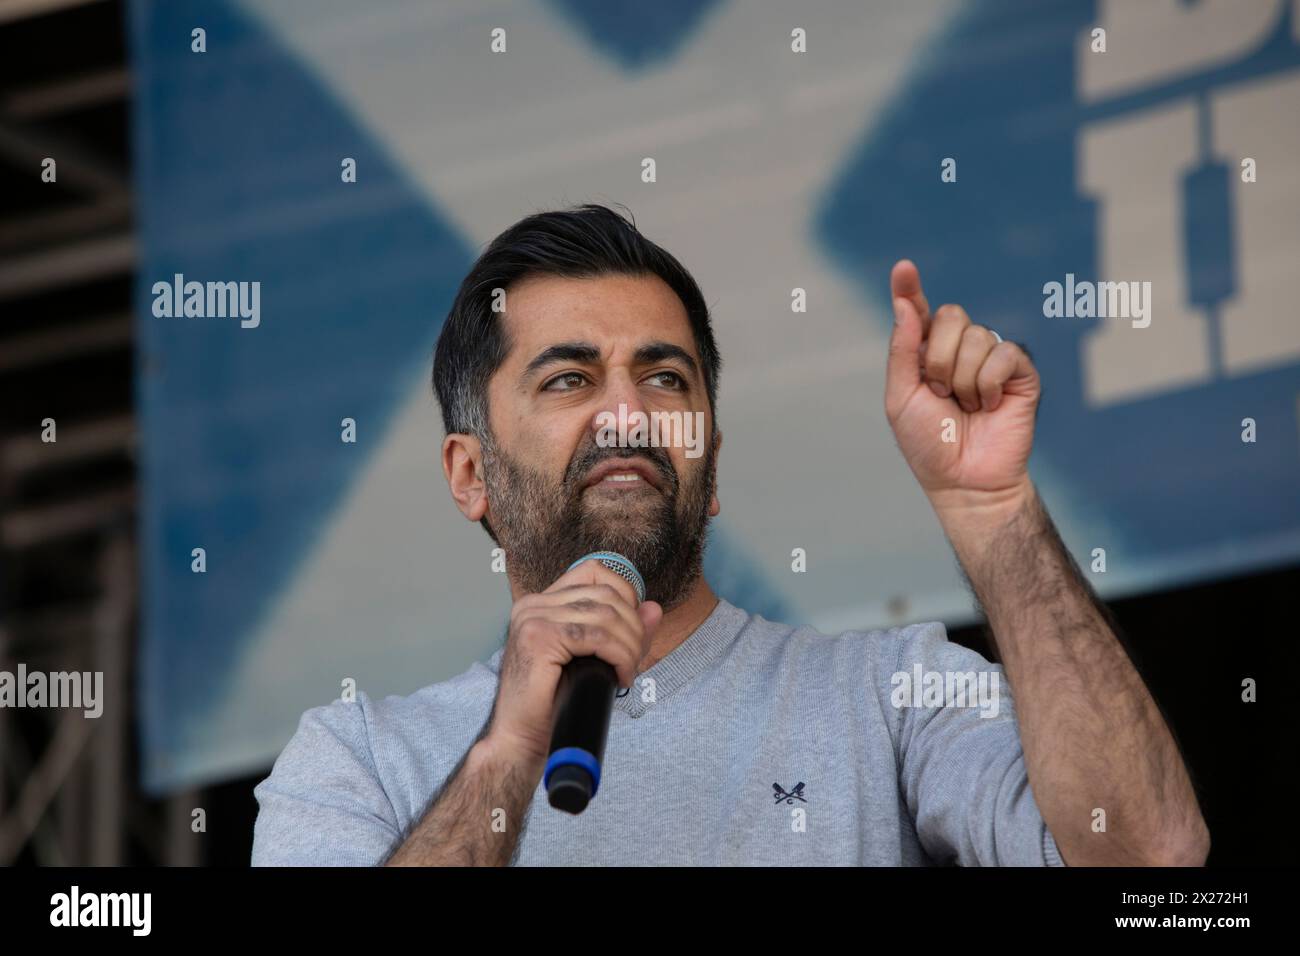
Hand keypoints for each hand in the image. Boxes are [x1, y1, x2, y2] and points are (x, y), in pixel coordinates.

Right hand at [484, 560, 662, 769]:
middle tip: (635, 660)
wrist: (522, 738)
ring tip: (628, 670)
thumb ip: (623, 631)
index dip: (625, 592)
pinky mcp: (538, 638)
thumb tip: (654, 608)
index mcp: (542, 602)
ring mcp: (533, 618)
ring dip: (629, 645)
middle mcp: (533, 604)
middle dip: (633, 627)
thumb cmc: (553, 702)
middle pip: (605, 594)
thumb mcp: (594, 658)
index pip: (593, 571)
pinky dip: (618, 655)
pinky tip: (620, 675)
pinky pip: (596, 636)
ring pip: (605, 615)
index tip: (633, 628)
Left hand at [885, 259, 1040, 507]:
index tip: (903, 267)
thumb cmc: (930, 444)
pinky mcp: (1019, 372)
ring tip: (965, 408)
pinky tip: (988, 407)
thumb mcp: (901, 397)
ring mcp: (991, 359)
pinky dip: (987, 384)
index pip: (920, 311)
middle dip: (938, 359)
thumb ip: (903, 349)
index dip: (910, 288)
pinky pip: (1002, 353)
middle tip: (940, 394)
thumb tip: (905, 305)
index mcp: (927, 354)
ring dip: (962, 380)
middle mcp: (959, 350)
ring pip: (976, 336)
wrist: (965, 480)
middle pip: (951, 316)